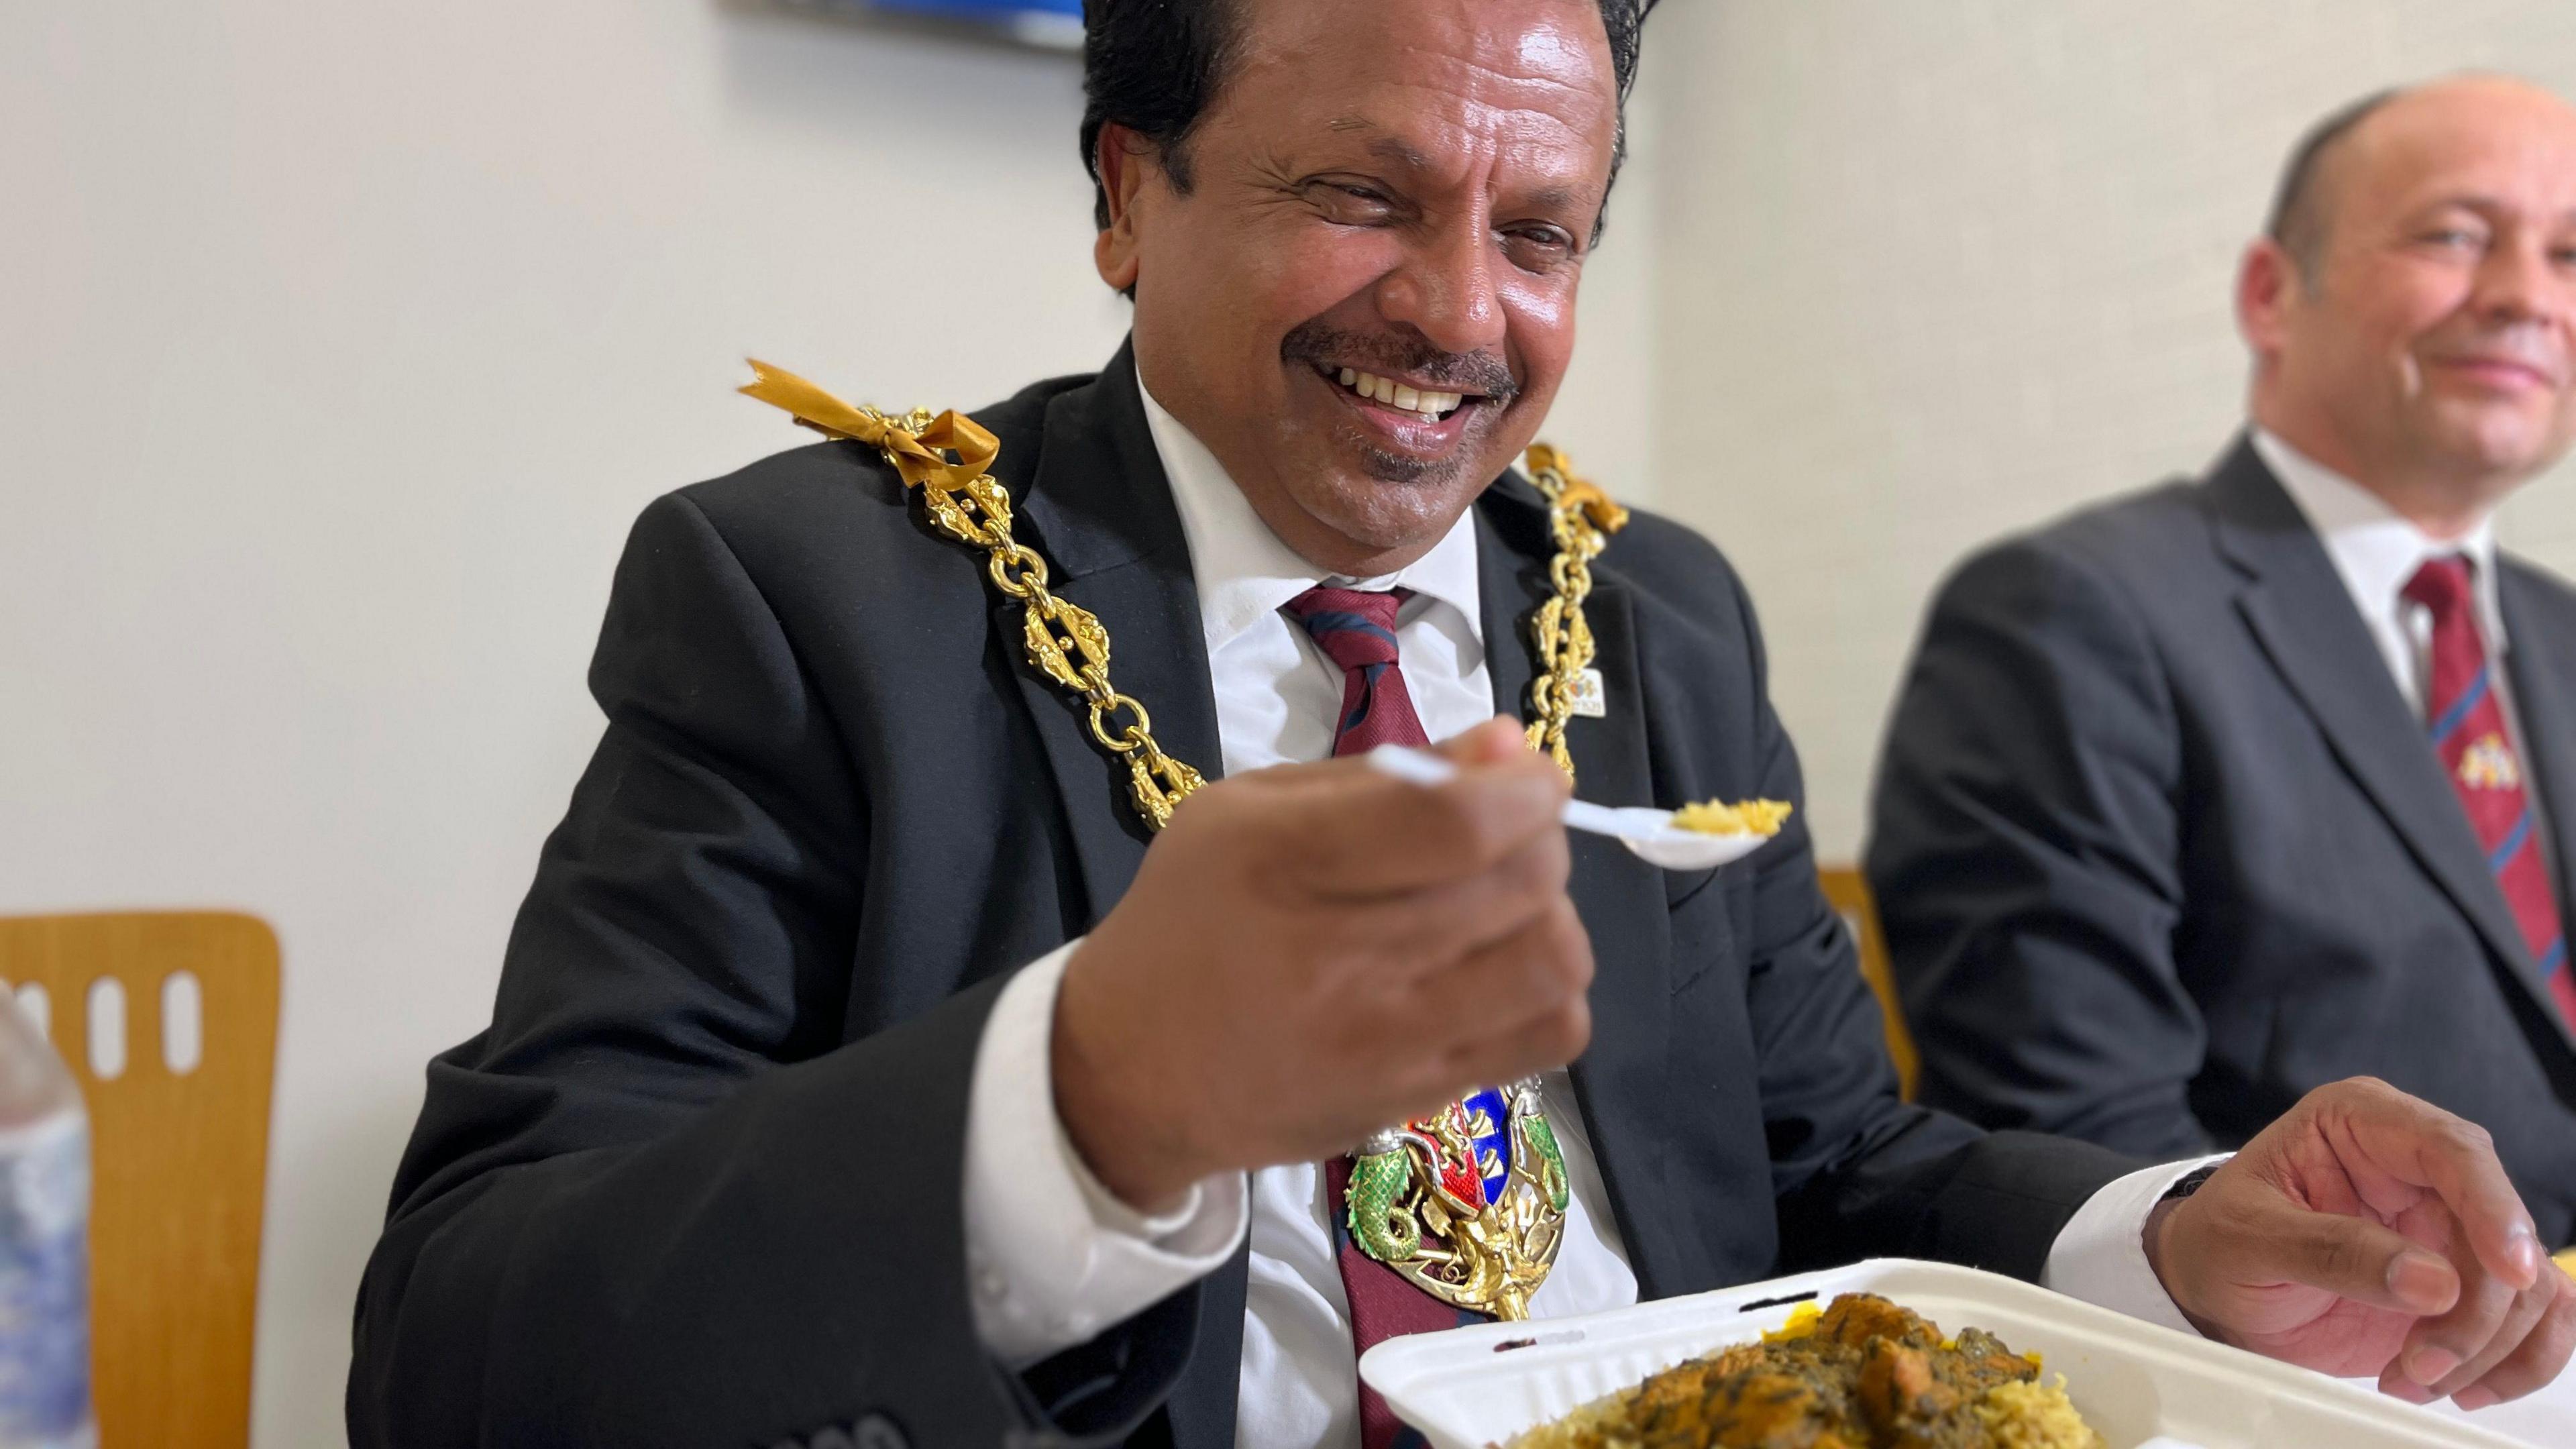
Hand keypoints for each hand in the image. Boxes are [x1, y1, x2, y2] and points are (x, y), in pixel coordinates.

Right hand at [1051, 718, 1590, 1209]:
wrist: (1132, 1071)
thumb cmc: (1194, 917)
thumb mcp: (1251, 811)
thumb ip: (1385, 773)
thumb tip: (1508, 746)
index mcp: (1286, 858)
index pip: (1458, 821)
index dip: (1527, 790)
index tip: (1530, 778)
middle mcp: (1339, 953)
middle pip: (1521, 882)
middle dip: (1540, 839)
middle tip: (1508, 838)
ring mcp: (1384, 1038)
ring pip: (1551, 962)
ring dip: (1552, 916)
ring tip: (1505, 909)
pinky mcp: (1416, 1097)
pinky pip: (1549, 1036)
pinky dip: (1551, 992)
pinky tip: (1502, 973)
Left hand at [2145, 1077, 2573, 1406]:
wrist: (2215, 1284)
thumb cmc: (2221, 1240)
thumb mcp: (2249, 1238)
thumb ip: (2331, 1252)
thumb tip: (2433, 1282)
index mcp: (2361, 1122)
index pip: (2452, 1149)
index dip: (2493, 1209)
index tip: (2508, 1273)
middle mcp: (2418, 1167)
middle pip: (2500, 1230)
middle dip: (2478, 1309)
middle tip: (2422, 1362)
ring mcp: (2448, 1225)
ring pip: (2526, 1284)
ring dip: (2489, 1346)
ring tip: (2414, 1378)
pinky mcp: (2463, 1282)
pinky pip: (2531, 1319)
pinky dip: (2512, 1362)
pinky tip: (2463, 1387)